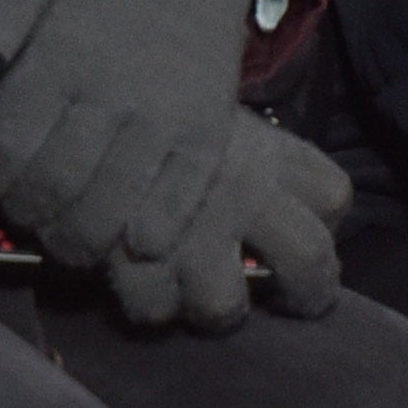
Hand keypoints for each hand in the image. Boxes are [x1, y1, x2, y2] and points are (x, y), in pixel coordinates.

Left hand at [0, 0, 275, 280]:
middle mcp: (112, 94)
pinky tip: (128, 240)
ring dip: (80, 238)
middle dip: (31, 215)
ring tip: (69, 233)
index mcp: (60, 57)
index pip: (7, 149)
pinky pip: (176, 205)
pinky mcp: (208, 133)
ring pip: (112, 210)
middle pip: (57, 189)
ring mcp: (165, 118)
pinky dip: (147, 237)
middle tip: (28, 212)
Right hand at [95, 112, 350, 335]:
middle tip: (284, 294)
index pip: (331, 195)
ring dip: (210, 305)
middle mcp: (243, 197)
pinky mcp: (137, 263)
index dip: (324, 216)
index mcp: (265, 152)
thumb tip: (270, 194)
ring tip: (193, 287)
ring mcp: (193, 237)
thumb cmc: (150, 98)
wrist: (76, 100)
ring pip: (224, 307)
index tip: (302, 220)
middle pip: (310, 261)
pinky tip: (137, 275)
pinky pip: (152, 309)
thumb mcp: (209, 108)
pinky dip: (144, 299)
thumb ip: (245, 148)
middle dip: (305, 291)